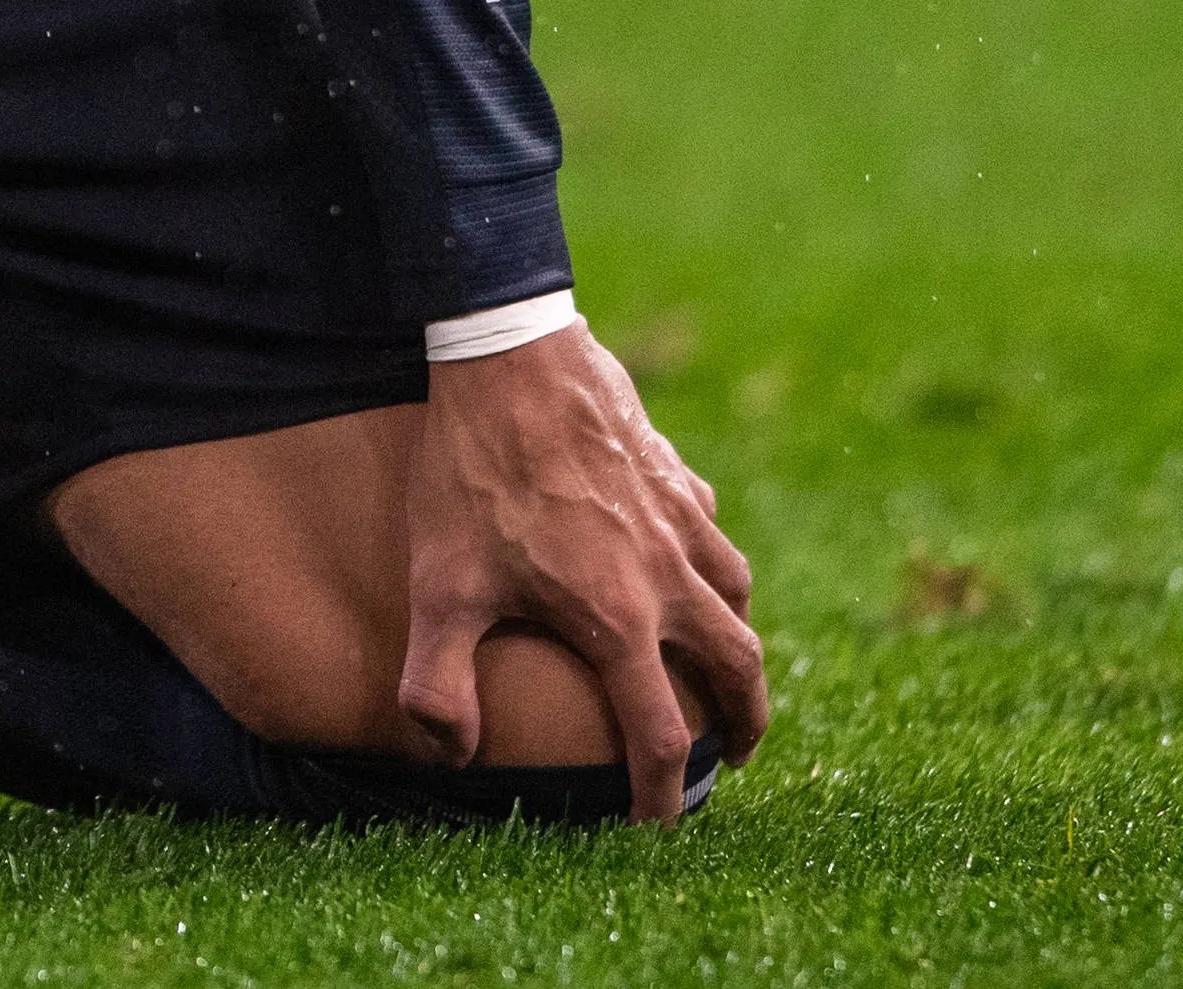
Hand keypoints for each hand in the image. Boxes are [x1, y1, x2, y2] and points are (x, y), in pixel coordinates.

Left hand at [399, 320, 764, 818]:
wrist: (508, 356)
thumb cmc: (470, 473)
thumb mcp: (438, 584)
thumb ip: (438, 683)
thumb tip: (451, 756)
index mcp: (619, 620)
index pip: (659, 734)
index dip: (660, 796)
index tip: (654, 826)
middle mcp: (668, 577)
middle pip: (738, 669)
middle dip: (743, 724)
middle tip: (733, 755)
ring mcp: (680, 519)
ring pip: (738, 596)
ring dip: (739, 643)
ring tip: (725, 667)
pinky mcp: (674, 471)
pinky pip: (713, 531)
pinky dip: (716, 564)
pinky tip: (692, 562)